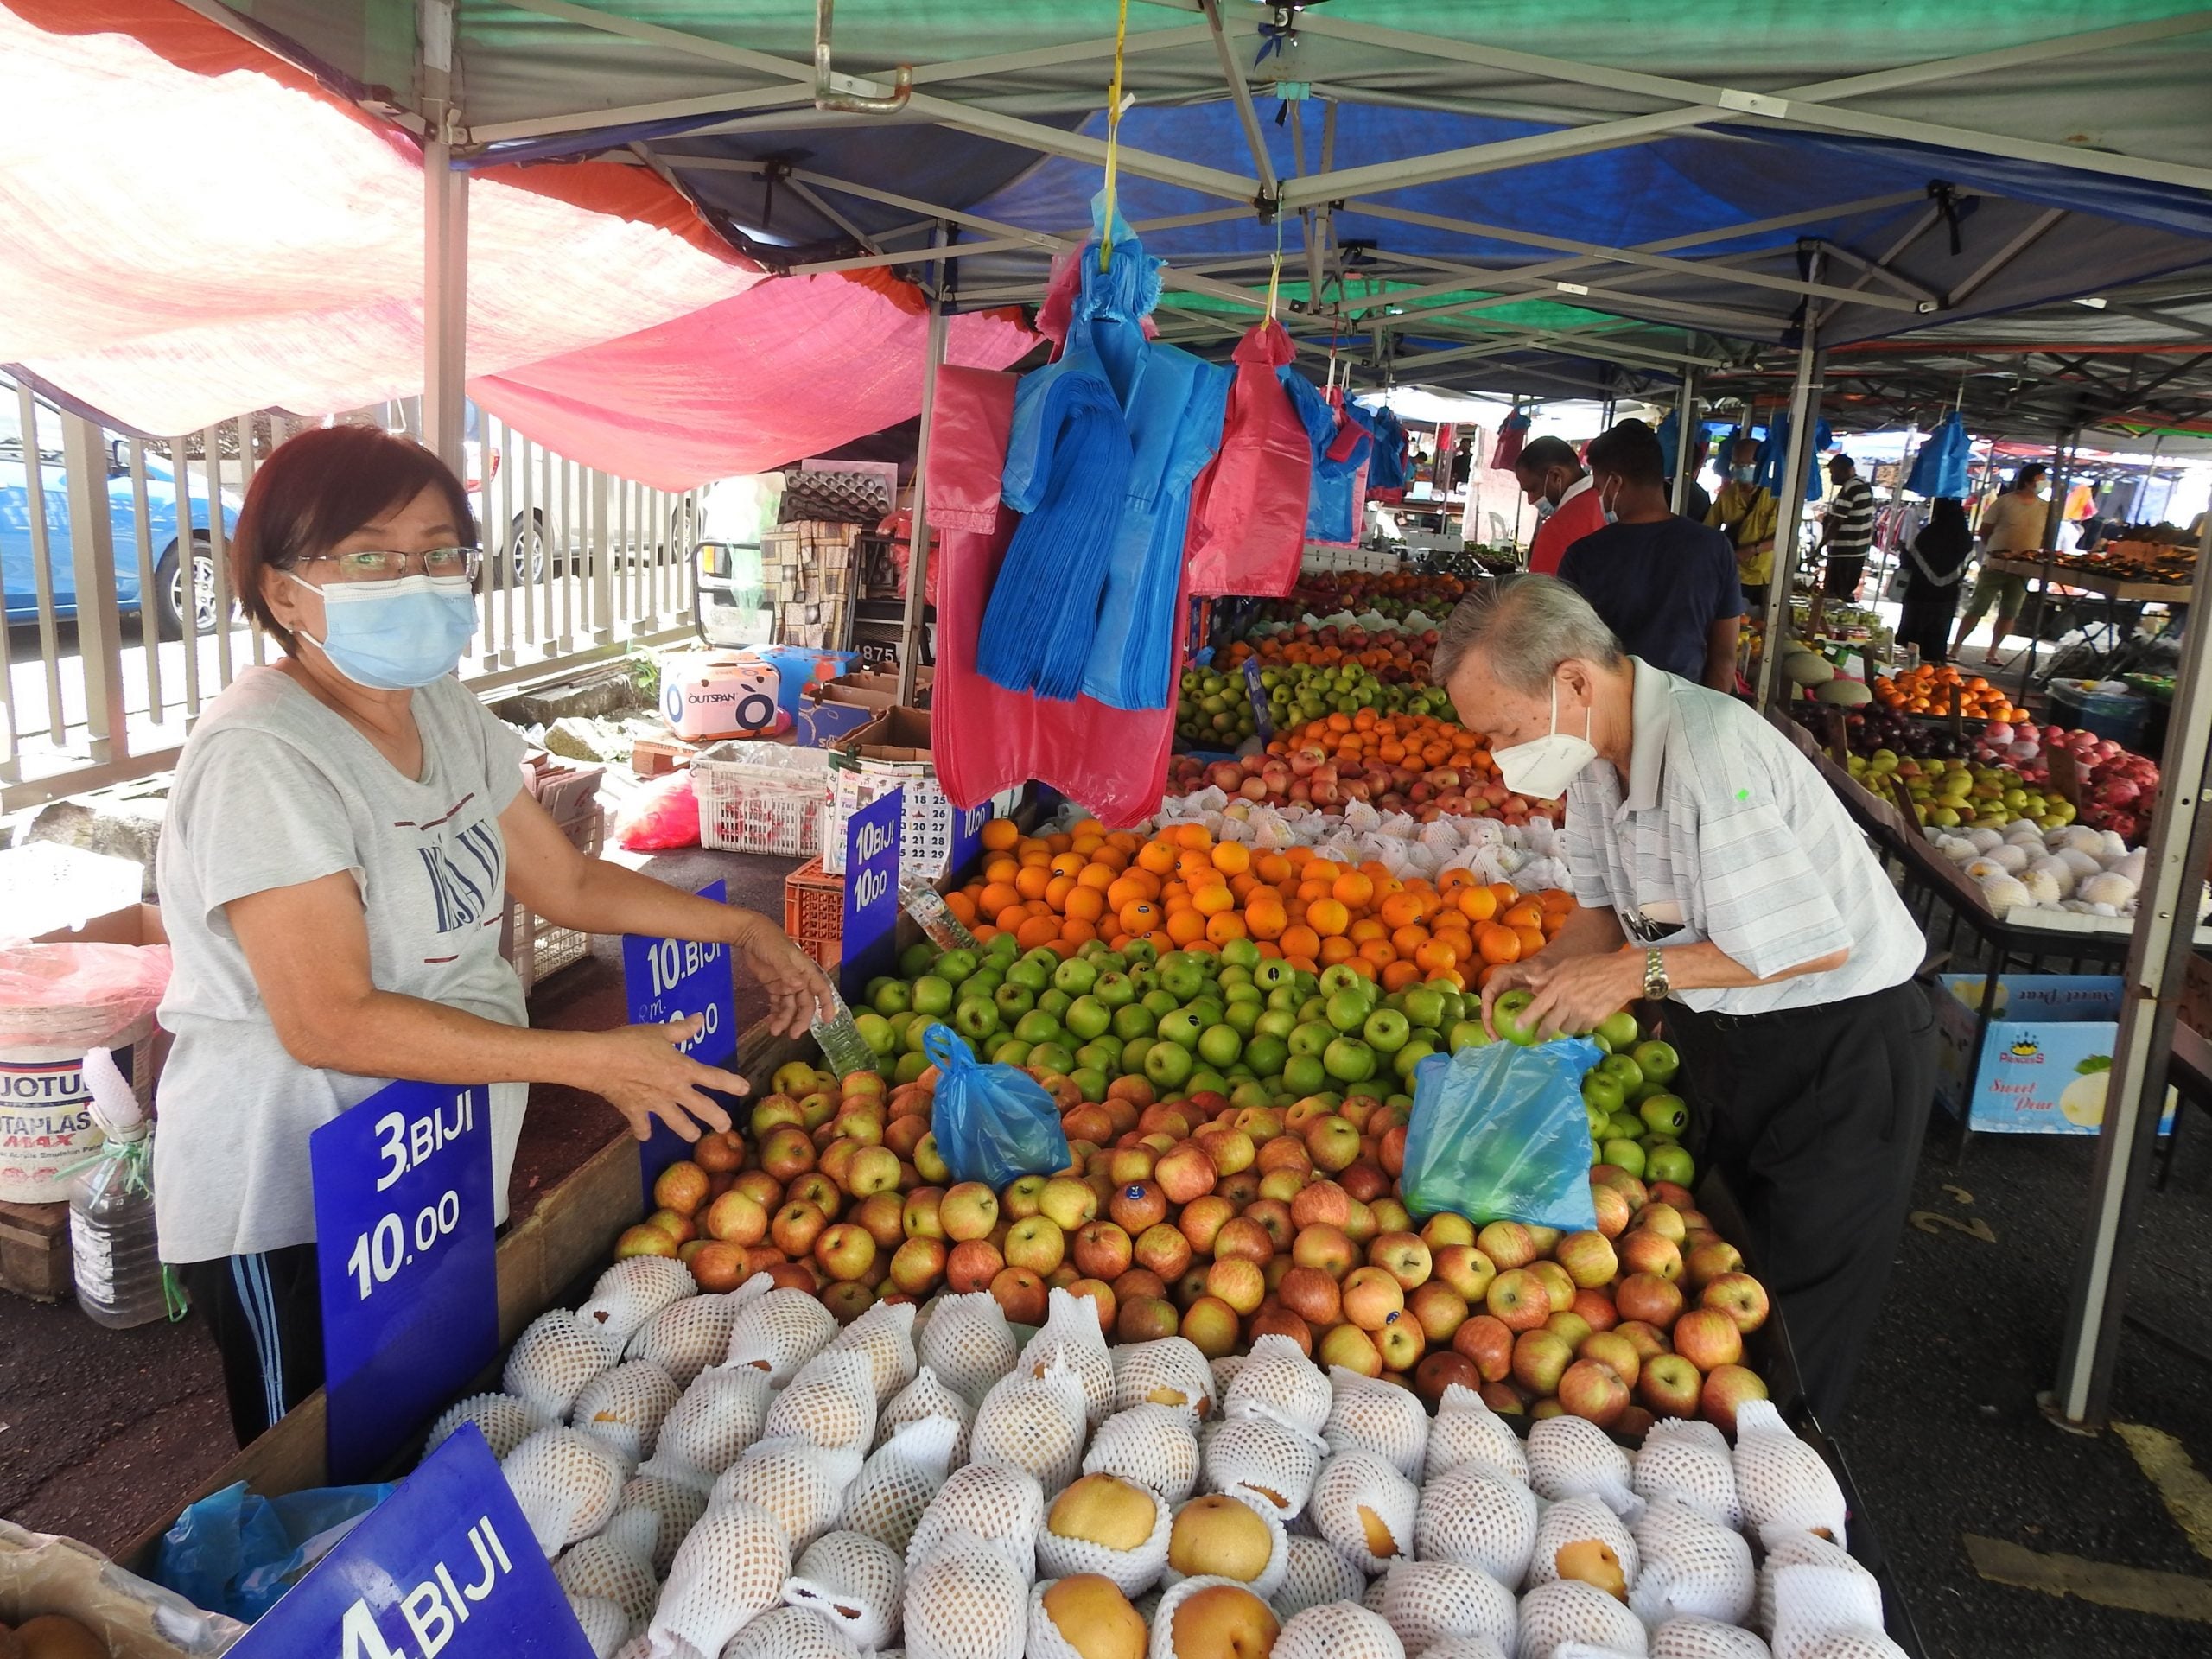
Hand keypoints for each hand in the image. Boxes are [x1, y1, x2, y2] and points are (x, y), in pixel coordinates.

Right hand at [587, 1017, 745, 1142]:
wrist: (601, 1061)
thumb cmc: (631, 1042)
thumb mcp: (659, 1031)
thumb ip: (682, 1028)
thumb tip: (700, 1019)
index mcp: (683, 1069)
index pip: (715, 1077)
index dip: (732, 1084)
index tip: (745, 1089)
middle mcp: (674, 1090)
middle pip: (703, 1108)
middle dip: (718, 1119)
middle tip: (726, 1127)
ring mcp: (656, 1104)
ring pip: (678, 1123)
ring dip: (688, 1131)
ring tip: (694, 1136)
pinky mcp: (635, 1112)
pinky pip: (642, 1126)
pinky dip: (643, 1131)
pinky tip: (645, 1135)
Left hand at [739, 922, 836, 1037]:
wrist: (750, 934)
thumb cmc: (769, 940)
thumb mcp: (778, 954)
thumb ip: (788, 971)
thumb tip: (799, 986)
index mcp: (805, 970)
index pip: (821, 989)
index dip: (826, 1004)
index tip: (828, 1020)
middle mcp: (799, 979)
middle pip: (805, 1003)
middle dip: (801, 1019)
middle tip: (794, 1034)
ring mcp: (786, 984)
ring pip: (790, 1006)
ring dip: (785, 1019)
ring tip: (775, 1031)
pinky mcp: (774, 986)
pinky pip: (778, 1004)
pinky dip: (776, 1014)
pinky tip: (772, 1024)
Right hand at [1479, 961, 1540, 1036]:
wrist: (1549, 964)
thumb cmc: (1543, 966)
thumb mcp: (1539, 973)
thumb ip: (1536, 981)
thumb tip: (1535, 994)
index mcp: (1501, 976)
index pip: (1488, 993)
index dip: (1487, 1009)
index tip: (1490, 1023)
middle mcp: (1498, 985)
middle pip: (1488, 1005)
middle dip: (1489, 1023)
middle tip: (1495, 1038)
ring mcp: (1503, 993)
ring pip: (1493, 1011)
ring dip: (1495, 1026)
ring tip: (1499, 1040)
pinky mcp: (1509, 1001)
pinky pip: (1502, 1013)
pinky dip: (1503, 1024)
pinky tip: (1508, 1035)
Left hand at [1515, 950, 1645, 1041]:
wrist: (1624, 974)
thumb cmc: (1594, 964)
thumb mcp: (1567, 964)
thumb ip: (1547, 976)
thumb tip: (1530, 981)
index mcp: (1558, 987)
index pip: (1537, 1007)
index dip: (1526, 1019)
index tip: (1518, 1027)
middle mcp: (1567, 1002)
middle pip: (1549, 1025)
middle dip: (1542, 1034)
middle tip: (1538, 1038)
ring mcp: (1582, 1013)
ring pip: (1565, 1029)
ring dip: (1562, 1028)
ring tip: (1563, 1023)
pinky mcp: (1594, 1020)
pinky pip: (1581, 1029)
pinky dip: (1577, 1027)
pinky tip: (1579, 1020)